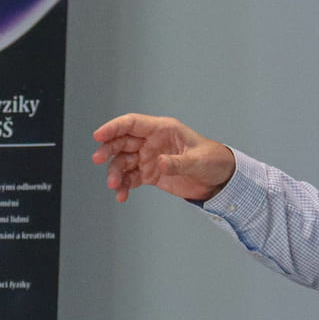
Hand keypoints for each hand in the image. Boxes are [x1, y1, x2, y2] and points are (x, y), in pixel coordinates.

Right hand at [91, 113, 235, 203]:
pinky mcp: (151, 174)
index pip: (132, 124)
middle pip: (122, 142)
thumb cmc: (213, 160)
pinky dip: (124, 186)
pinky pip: (131, 179)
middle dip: (108, 150)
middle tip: (98, 160)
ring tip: (115, 185)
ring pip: (123, 162)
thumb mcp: (197, 160)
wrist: (220, 179)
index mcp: (163, 130)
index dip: (113, 127)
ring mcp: (150, 158)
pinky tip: (121, 195)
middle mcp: (152, 142)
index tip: (99, 136)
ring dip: (115, 172)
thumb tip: (159, 162)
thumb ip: (177, 162)